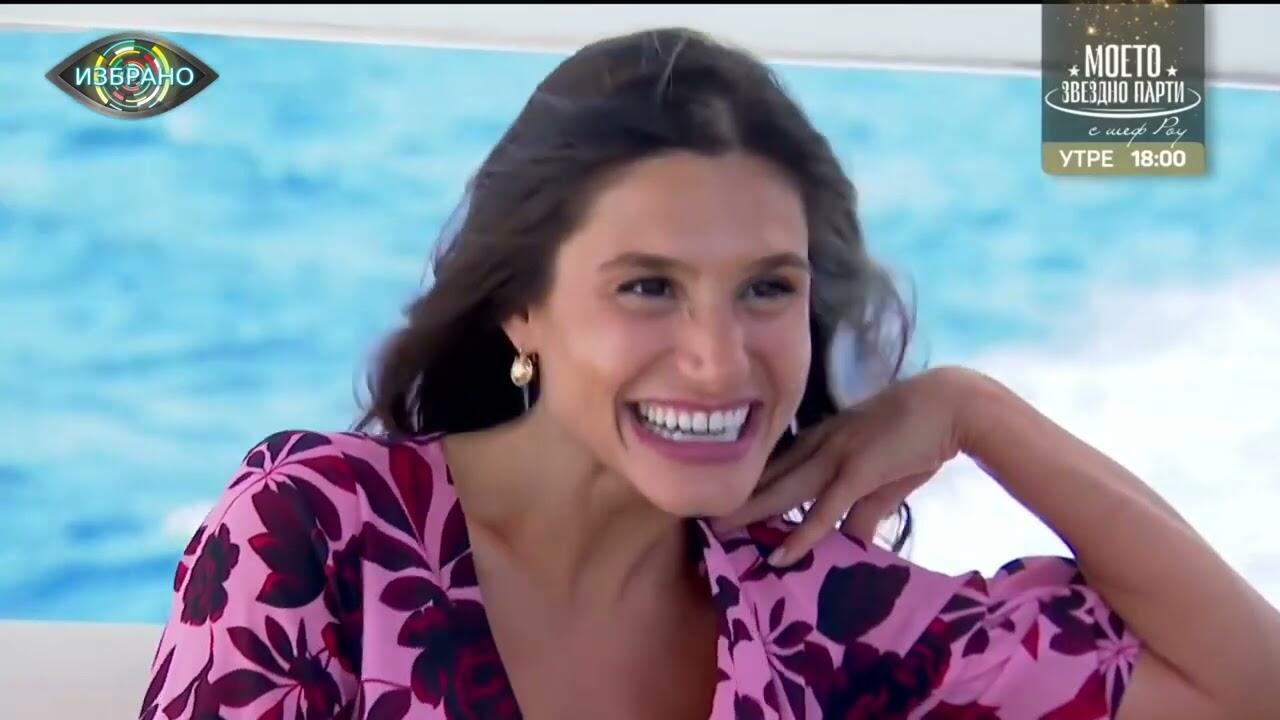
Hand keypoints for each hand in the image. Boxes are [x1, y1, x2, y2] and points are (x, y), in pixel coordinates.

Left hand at [714, 366, 977, 565]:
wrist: (949, 406)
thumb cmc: (915, 436)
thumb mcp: (881, 476)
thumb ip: (864, 509)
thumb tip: (853, 540)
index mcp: (817, 440)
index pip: (771, 464)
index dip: (743, 483)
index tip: (714, 501)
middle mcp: (817, 446)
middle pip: (764, 476)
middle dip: (731, 497)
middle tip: (695, 517)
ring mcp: (834, 457)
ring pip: (781, 490)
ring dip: (750, 513)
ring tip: (717, 533)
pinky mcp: (856, 472)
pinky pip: (822, 509)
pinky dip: (801, 534)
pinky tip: (780, 554)